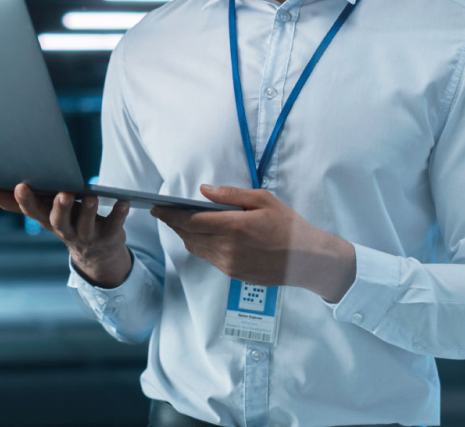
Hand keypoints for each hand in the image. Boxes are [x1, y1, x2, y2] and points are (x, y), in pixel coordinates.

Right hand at [0, 183, 132, 287]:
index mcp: (49, 222)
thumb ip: (18, 203)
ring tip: (91, 196)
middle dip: (59, 207)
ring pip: (86, 224)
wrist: (97, 255)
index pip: (34, 212)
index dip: (26, 200)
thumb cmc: (68, 223)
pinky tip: (123, 201)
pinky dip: (119, 213)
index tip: (20, 185)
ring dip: (88, 210)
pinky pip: (115, 224)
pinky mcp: (110, 235)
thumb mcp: (45, 214)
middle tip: (62, 193)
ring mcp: (88, 235)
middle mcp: (66, 231)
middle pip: (59, 221)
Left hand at [151, 184, 355, 302]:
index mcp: (234, 227)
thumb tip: (204, 190)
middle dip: (173, 223)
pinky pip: (208, 258)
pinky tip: (202, 236)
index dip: (170, 214)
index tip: (157, 207)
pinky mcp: (233, 274)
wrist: (308, 260)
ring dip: (185, 235)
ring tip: (180, 222)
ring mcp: (229, 264)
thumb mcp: (263, 200)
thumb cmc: (288, 226)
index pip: (191, 221)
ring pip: (196, 249)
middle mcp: (227, 248)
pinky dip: (200, 246)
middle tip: (164, 212)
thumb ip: (231, 195)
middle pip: (188, 236)